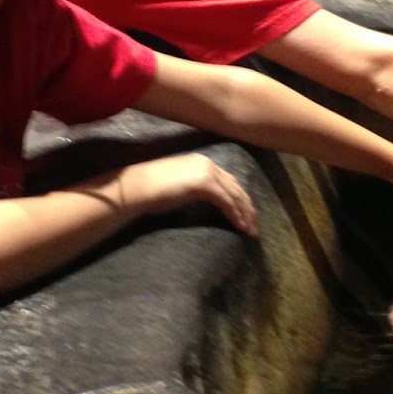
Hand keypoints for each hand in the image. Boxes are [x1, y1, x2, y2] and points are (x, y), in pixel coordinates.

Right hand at [118, 152, 257, 236]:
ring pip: (235, 195)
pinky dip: (235, 215)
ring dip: (244, 214)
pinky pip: (226, 202)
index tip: (246, 214)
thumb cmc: (152, 191)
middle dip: (247, 207)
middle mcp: (208, 164)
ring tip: (250, 230)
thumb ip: (195, 190)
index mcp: (202, 163)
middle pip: (236, 187)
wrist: (139, 187)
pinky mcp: (205, 184)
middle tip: (254, 225)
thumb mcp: (180, 188)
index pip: (228, 181)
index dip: (239, 198)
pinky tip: (239, 226)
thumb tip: (206, 203)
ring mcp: (207, 173)